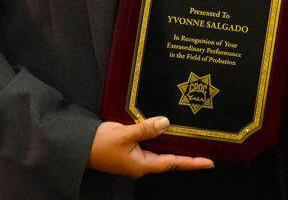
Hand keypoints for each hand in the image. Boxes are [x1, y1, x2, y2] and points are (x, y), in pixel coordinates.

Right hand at [87, 116, 214, 176]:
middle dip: (187, 158)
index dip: (191, 163)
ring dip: (175, 150)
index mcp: (142, 164)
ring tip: (192, 145)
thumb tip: (166, 123)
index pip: (172, 163)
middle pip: (169, 161)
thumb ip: (146, 128)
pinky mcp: (130, 151)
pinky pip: (151, 148)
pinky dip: (161, 142)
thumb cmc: (99, 143)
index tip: (208, 163)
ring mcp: (135, 159)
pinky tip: (167, 135)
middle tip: (205, 155)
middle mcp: (141, 164)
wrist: (79, 146)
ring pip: (160, 154)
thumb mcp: (124, 134)